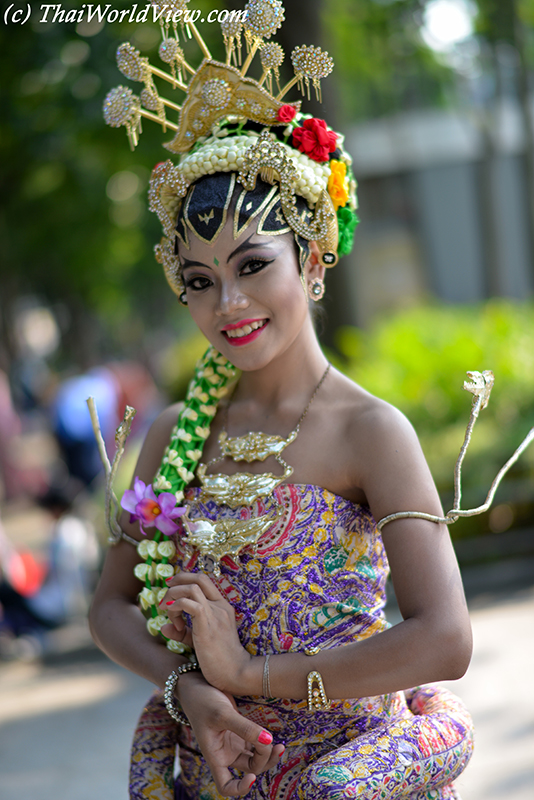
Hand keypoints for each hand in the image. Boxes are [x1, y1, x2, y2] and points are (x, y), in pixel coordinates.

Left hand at [161, 573, 254, 693]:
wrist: (237, 673)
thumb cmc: (220, 660)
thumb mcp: (199, 642)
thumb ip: (183, 633)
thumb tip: (163, 627)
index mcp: (221, 606)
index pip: (204, 580)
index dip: (185, 578)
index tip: (170, 587)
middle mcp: (220, 606)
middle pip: (199, 578)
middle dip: (178, 580)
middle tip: (165, 595)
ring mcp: (215, 614)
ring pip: (191, 588)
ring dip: (173, 595)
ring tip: (166, 610)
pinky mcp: (208, 624)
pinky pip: (190, 604)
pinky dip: (176, 607)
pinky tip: (173, 621)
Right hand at [178, 672, 283, 796]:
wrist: (197, 683)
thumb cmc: (203, 701)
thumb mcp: (223, 714)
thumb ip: (246, 728)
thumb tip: (268, 740)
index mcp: (215, 756)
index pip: (226, 786)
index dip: (240, 788)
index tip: (252, 777)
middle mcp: (225, 753)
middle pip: (250, 769)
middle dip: (263, 760)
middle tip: (271, 743)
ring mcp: (234, 742)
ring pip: (255, 757)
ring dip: (268, 753)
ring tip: (279, 745)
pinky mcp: (240, 731)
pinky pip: (256, 742)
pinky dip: (265, 741)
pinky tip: (272, 736)